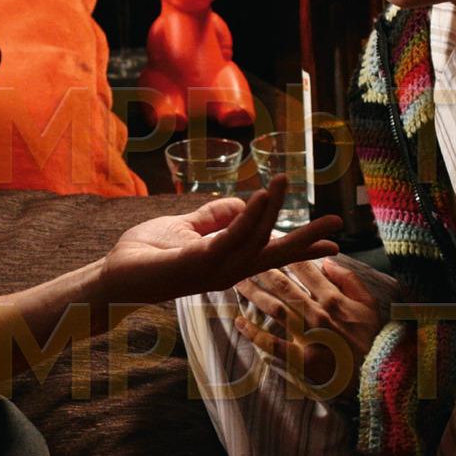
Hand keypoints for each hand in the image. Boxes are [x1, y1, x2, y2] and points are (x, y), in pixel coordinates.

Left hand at [100, 175, 341, 307]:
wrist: (117, 273)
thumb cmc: (149, 252)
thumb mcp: (188, 227)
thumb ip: (216, 216)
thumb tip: (244, 201)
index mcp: (229, 262)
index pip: (271, 252)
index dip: (302, 247)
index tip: (335, 244)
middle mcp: (228, 270)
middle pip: (274, 253)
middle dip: (306, 239)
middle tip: (338, 224)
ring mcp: (215, 269)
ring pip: (255, 240)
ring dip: (271, 210)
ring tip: (284, 182)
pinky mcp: (198, 261)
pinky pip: (230, 236)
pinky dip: (248, 217)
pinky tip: (261, 197)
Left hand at [232, 256, 383, 400]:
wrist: (377, 376)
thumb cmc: (373, 338)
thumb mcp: (370, 304)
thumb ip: (350, 280)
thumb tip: (327, 261)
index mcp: (334, 299)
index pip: (304, 269)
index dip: (286, 251)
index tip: (270, 240)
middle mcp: (317, 314)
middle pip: (283, 286)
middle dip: (261, 268)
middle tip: (244, 256)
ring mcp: (307, 336)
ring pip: (274, 309)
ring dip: (254, 294)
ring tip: (237, 281)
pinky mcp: (300, 359)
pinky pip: (273, 344)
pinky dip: (254, 333)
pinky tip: (238, 322)